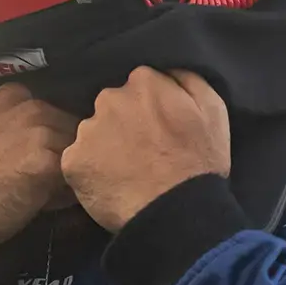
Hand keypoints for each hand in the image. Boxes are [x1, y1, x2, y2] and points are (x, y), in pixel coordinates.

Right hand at [0, 83, 79, 281]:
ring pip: (78, 154)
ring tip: (39, 195)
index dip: (56, 140)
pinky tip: (41, 205)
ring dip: (68, 176)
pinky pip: (75, 178)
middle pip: (73, 132)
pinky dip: (66, 196)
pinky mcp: (45, 162)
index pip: (60, 112)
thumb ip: (12, 121)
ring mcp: (38, 132)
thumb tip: (49, 128)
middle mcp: (29, 105)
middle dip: (65, 157)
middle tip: (42, 183)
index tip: (38, 161)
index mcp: (14, 94)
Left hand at [61, 67, 229, 232]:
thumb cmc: (200, 162)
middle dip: (123, 122)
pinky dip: (91, 171)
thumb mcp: (213, 110)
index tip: (156, 127)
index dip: (148, 107)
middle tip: (141, 151)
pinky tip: (111, 185)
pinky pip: (78, 160)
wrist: (177, 213)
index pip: (138, 86)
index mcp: (143, 82)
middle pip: (111, 106)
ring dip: (105, 146)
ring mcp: (88, 130)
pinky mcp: (73, 161)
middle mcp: (110, 99)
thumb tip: (167, 71)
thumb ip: (187, 79)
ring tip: (126, 171)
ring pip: (92, 133)